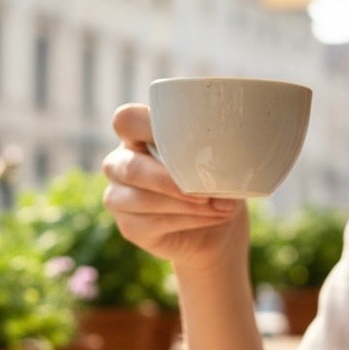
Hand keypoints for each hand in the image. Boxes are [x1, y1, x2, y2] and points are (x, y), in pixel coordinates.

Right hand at [102, 104, 249, 275]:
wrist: (219, 229)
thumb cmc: (215, 183)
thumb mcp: (219, 160)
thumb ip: (213, 149)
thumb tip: (229, 147)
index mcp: (138, 136)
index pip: (127, 120)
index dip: (145, 124)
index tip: (184, 137)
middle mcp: (121, 163)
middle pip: (132, 168)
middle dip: (170, 181)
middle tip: (207, 192)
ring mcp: (120, 197)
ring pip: (142, 199)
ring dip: (186, 205)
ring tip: (221, 207)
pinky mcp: (129, 227)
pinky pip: (152, 223)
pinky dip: (188, 220)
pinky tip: (212, 217)